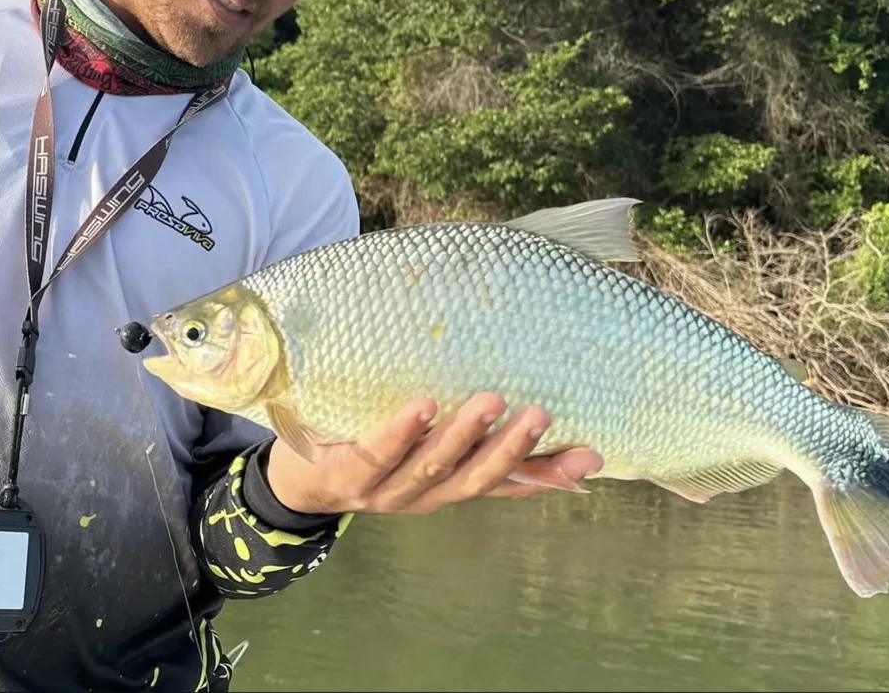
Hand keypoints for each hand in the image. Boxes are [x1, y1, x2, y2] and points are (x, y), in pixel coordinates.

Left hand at [264, 393, 603, 516]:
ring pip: (432, 468)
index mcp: (451, 487)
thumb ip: (469, 431)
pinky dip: (402, 432)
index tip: (590, 453)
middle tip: (541, 414)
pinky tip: (422, 407)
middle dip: (510, 449)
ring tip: (490, 402)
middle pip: (475, 478)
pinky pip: (378, 453)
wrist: (297, 477)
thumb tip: (518, 393)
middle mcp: (426, 495)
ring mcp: (386, 490)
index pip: (510, 484)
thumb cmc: (375, 447)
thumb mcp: (426, 446)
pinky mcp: (348, 474)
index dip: (549, 473)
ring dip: (463, 437)